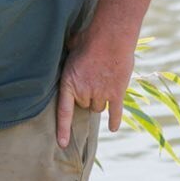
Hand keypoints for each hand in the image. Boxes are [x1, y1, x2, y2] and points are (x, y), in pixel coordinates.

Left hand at [56, 28, 133, 147]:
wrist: (111, 37)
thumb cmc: (89, 39)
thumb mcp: (71, 49)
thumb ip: (70, 58)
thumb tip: (68, 50)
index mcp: (69, 83)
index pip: (63, 112)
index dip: (63, 129)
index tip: (62, 144)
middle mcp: (84, 92)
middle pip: (84, 105)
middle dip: (86, 97)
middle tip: (92, 80)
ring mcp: (101, 94)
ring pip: (98, 107)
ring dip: (100, 100)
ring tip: (103, 82)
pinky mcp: (117, 93)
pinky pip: (115, 112)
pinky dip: (115, 120)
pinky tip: (113, 128)